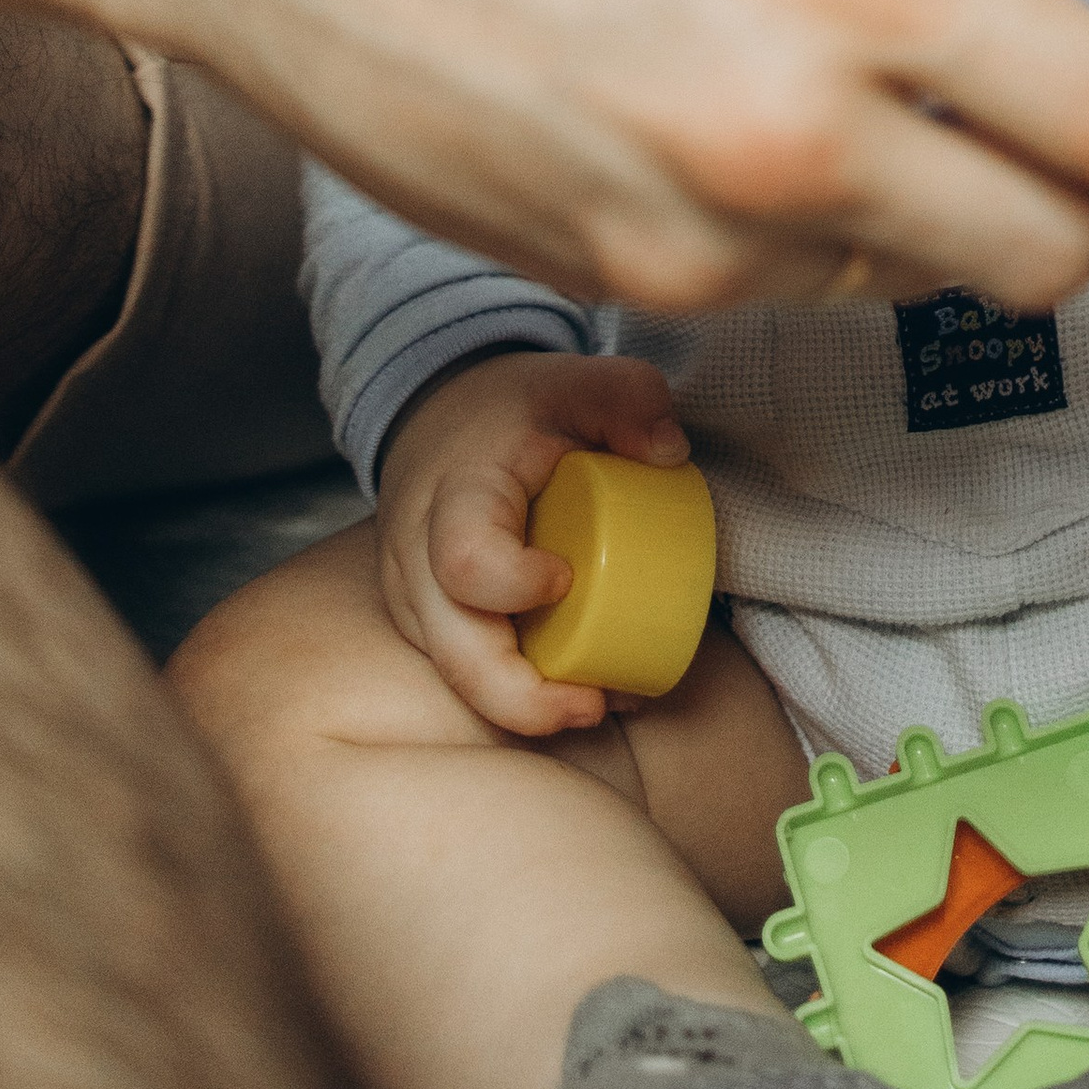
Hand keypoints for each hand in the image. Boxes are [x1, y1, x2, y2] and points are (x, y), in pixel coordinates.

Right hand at [377, 349, 688, 736]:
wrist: (438, 418)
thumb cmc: (512, 408)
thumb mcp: (574, 381)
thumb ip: (630, 397)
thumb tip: (670, 454)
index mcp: (456, 495)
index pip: (464, 558)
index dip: (512, 584)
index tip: (565, 579)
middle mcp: (419, 559)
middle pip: (453, 652)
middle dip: (522, 697)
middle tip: (594, 704)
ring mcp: (418, 602)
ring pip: (458, 678)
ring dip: (529, 707)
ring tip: (601, 704)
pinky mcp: (431, 627)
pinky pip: (467, 675)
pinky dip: (520, 697)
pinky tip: (579, 694)